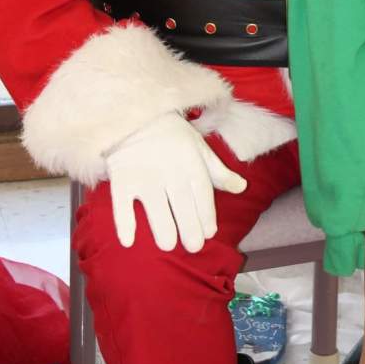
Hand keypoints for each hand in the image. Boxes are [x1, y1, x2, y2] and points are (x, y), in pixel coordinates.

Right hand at [105, 112, 246, 251]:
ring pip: (155, 207)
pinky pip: (122, 204)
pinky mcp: (122, 179)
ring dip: (163, 228)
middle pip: (182, 204)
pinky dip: (124, 223)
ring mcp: (144, 175)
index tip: (210, 233)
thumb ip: (218, 172)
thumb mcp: (199, 148)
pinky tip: (129, 241)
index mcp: (191, 162)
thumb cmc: (172, 136)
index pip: (202, 193)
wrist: (136, 116)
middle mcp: (169, 170)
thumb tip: (242, 188)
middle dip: (190, 228)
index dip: (207, 215)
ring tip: (168, 245)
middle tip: (194, 247)